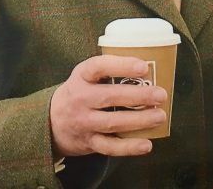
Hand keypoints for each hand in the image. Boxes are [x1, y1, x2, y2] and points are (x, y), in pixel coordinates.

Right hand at [50, 55, 167, 157]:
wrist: (52, 122)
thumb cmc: (80, 92)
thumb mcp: (86, 76)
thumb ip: (110, 71)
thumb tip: (151, 70)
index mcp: (81, 76)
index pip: (99, 67)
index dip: (122, 65)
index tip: (144, 66)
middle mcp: (80, 98)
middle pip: (109, 97)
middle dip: (138, 96)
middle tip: (160, 95)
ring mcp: (83, 122)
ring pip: (112, 122)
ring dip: (139, 120)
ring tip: (160, 116)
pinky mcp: (88, 142)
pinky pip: (110, 146)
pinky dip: (129, 147)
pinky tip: (147, 144)